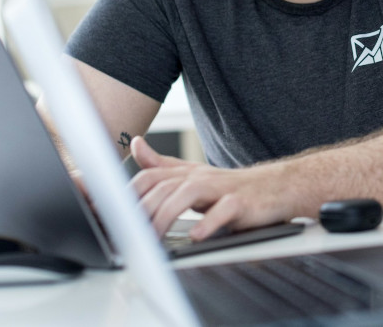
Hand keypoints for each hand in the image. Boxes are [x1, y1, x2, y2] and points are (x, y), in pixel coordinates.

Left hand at [128, 137, 292, 239]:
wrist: (274, 189)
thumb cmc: (230, 187)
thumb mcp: (192, 174)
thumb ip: (161, 164)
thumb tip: (135, 144)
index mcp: (184, 174)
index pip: (148, 177)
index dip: (125, 194)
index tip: (108, 215)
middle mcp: (199, 177)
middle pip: (163, 187)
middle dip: (141, 211)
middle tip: (126, 234)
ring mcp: (221, 188)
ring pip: (187, 194)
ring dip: (166, 216)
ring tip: (153, 238)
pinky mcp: (242, 203)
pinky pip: (224, 210)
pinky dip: (209, 223)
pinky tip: (196, 236)